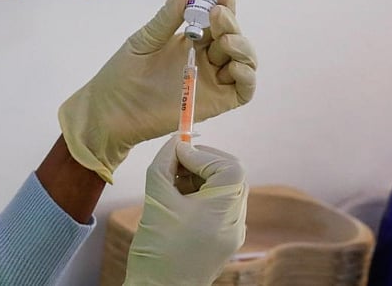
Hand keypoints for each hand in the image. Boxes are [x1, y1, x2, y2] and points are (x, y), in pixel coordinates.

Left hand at [57, 0, 256, 181]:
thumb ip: (167, 18)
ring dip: (242, 47)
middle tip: (217, 15)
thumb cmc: (123, 74)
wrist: (110, 111)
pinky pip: (243, 90)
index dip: (225, 6)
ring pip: (243, 61)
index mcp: (190, 40)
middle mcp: (205, 59)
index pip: (217, 20)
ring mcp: (211, 81)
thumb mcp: (145, 40)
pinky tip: (234, 66)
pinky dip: (246, 76)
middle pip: (232, 37)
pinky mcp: (215, 103)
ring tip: (225, 40)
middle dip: (230, 23)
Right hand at [124, 137, 247, 285]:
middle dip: (202, 163)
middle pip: (230, 175)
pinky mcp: (223, 240)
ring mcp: (232, 233)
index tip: (177, 153)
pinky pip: (219, 206)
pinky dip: (201, 195)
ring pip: (225, 189)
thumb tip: (174, 140)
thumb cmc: (156, 250)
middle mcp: (236, 222)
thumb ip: (164, 163)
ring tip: (171, 184)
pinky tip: (177, 200)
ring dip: (200, 178)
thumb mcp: (155, 199)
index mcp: (224, 213)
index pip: (229, 166)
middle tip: (174, 163)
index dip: (203, 154)